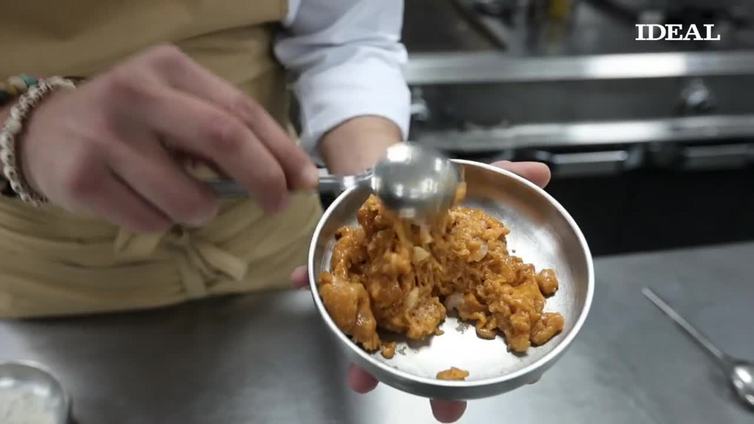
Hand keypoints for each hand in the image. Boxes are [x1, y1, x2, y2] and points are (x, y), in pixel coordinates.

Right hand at [18, 45, 317, 231]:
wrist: (45, 132)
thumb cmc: (129, 122)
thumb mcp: (174, 107)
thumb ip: (223, 130)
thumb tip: (286, 174)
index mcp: (168, 68)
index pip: (240, 110)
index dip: (281, 149)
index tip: (304, 180)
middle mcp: (136, 93)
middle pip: (223, 138)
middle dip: (264, 179)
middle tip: (277, 204)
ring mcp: (105, 136)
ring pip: (189, 197)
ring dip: (202, 212)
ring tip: (180, 197)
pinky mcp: (82, 178)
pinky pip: (152, 221)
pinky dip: (162, 223)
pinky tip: (140, 200)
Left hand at [291, 160, 550, 422]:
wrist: (391, 171)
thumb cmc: (437, 189)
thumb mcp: (476, 179)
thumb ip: (510, 176)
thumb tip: (542, 172)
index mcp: (452, 289)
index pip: (466, 346)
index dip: (466, 378)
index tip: (462, 404)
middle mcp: (418, 301)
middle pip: (423, 358)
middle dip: (425, 388)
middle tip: (438, 412)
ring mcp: (382, 294)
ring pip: (374, 340)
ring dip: (362, 361)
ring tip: (358, 377)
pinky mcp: (349, 273)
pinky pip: (328, 283)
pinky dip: (313, 283)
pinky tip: (304, 282)